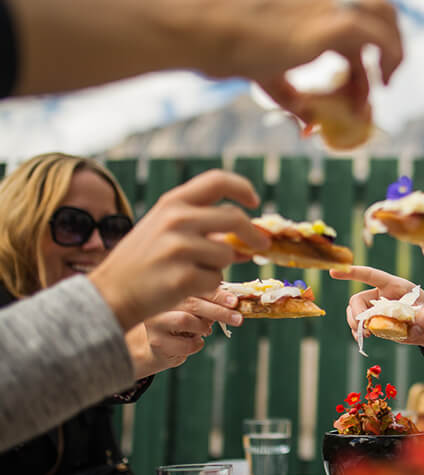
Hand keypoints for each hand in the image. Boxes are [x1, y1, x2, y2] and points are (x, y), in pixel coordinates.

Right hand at [88, 169, 269, 331]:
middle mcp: (176, 219)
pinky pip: (216, 280)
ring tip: (190, 270)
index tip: (254, 201)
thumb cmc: (144, 260)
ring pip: (227, 254)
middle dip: (254, 234)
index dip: (242, 188)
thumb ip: (203, 224)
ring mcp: (179, 248)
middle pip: (235, 218)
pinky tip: (183, 285)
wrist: (111, 293)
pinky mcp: (183, 277)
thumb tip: (250, 235)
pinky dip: (206, 285)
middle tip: (262, 246)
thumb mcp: (165, 229)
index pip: (217, 181)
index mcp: (172, 202)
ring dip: (218, 266)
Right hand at [128, 288, 243, 377]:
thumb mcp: (195, 310)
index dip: (217, 294)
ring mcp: (155, 322)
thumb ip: (209, 303)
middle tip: (237, 318)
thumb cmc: (181, 324)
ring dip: (203, 327)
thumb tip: (234, 302)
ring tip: (206, 330)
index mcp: (171, 290)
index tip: (234, 301)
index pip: (196, 288)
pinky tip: (196, 341)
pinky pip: (185, 344)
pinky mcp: (156, 342)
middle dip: (219, 311)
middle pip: (192, 304)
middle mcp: (159, 303)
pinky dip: (197, 344)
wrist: (158, 347)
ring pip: (186, 321)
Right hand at [191, 0, 402, 122]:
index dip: (361, 69)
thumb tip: (307, 125)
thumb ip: (292, 99)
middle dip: (389, 44)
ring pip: (383, 15)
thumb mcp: (267, 77)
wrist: (205, 30)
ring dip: (394, 48)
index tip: (361, 100)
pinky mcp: (328, 24)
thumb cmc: (225, 50)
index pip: (350, 32)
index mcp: (307, 10)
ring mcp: (326, 10)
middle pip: (376, 9)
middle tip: (385, 81)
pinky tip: (379, 84)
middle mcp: (321, 4)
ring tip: (387, 82)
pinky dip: (387, 56)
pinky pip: (376, 34)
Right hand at [330, 266, 423, 350]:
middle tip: (363, 328)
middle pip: (358, 299)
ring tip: (365, 335)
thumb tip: (414, 326)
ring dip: (355, 324)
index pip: (372, 275)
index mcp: (396, 286)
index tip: (334, 272)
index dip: (353, 272)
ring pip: (356, 313)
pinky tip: (364, 340)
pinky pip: (362, 326)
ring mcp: (380, 310)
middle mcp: (384, 295)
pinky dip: (359, 333)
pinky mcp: (379, 323)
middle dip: (356, 314)